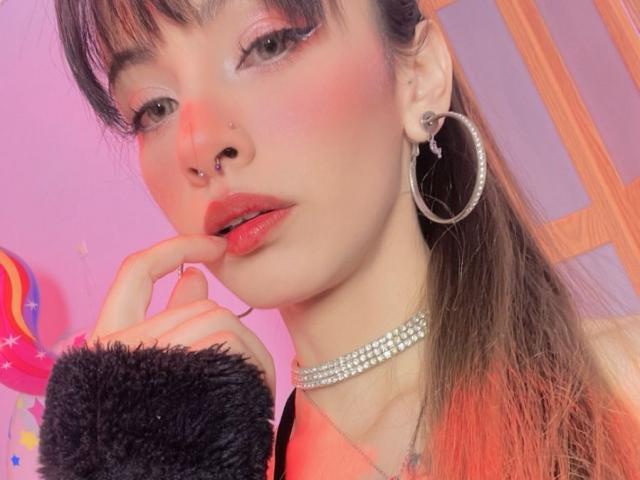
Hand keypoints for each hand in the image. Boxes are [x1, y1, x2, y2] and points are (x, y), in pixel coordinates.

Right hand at [87, 234, 275, 396]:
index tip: (212, 244)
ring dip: (246, 350)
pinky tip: (251, 386)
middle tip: (242, 365)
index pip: (137, 270)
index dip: (176, 247)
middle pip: (199, 305)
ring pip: (219, 320)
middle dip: (231, 328)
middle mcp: (120, 344)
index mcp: (107, 339)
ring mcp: (149, 359)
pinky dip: (252, 360)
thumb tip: (196, 275)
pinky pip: (227, 340)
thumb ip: (168, 319)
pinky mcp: (180, 375)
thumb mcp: (154, 370)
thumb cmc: (161, 428)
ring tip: (246, 384)